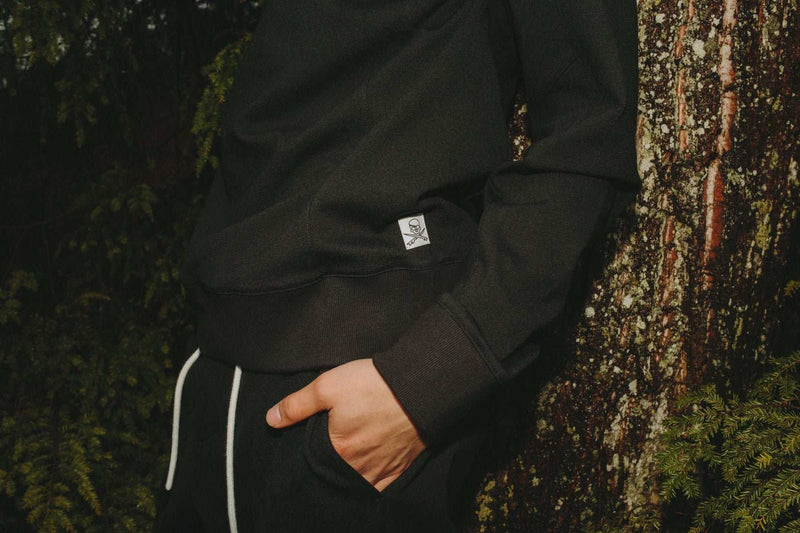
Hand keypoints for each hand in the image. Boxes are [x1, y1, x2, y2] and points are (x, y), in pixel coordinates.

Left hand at [265, 358, 425, 491]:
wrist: (422, 384)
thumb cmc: (376, 384)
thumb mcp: (328, 386)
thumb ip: (297, 405)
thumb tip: (271, 419)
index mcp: (339, 452)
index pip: (314, 459)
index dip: (313, 446)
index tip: (316, 433)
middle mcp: (360, 468)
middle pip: (337, 471)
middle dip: (332, 460)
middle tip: (336, 439)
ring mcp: (383, 470)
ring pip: (359, 479)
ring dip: (352, 469)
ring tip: (353, 448)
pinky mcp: (401, 467)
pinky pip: (381, 483)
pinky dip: (373, 476)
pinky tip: (370, 462)